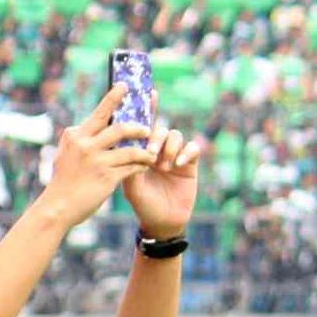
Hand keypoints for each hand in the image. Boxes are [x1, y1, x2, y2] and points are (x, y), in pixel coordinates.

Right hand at [38, 85, 157, 230]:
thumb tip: (88, 125)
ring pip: (130, 148)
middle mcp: (86, 145)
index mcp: (76, 136)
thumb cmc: (63, 181)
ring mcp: (97, 161)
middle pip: (119, 128)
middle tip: (148, 127)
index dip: (113, 98)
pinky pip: (131, 167)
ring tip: (152, 151)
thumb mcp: (64, 154)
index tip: (124, 86)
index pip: (99, 113)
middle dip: (137, 125)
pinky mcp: (106, 177)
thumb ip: (77, 139)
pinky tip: (145, 166)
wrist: (58, 207)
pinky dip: (140, 165)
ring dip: (144, 148)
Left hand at [123, 96, 202, 238]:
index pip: (142, 127)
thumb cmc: (143, 205)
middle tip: (150, 152)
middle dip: (155, 136)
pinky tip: (178, 165)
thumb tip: (124, 143)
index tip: (148, 94)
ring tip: (164, 165)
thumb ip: (128, 164)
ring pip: (175, 135)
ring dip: (169, 147)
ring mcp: (174, 155)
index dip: (146, 109)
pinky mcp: (190, 163)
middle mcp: (158, 150)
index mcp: (140, 151)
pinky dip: (186, 152)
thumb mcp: (131, 186)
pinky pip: (192, 148)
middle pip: (159, 128)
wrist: (162, 223)